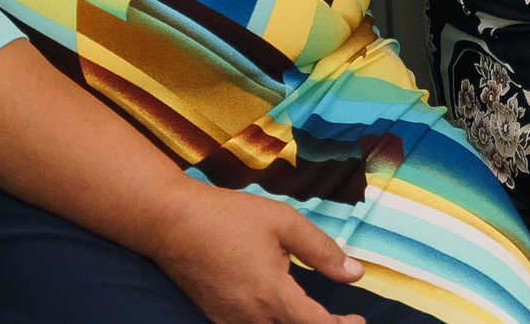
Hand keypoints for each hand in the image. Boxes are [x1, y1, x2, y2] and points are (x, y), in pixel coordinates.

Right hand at [146, 186, 366, 323]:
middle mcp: (251, 318)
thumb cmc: (227, 216)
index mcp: (272, 295)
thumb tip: (355, 274)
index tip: (357, 319)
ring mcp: (231, 323)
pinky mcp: (216, 319)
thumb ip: (321, 250)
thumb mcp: (282, 222)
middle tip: (340, 320)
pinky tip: (278, 311)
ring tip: (311, 316)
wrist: (171, 223)